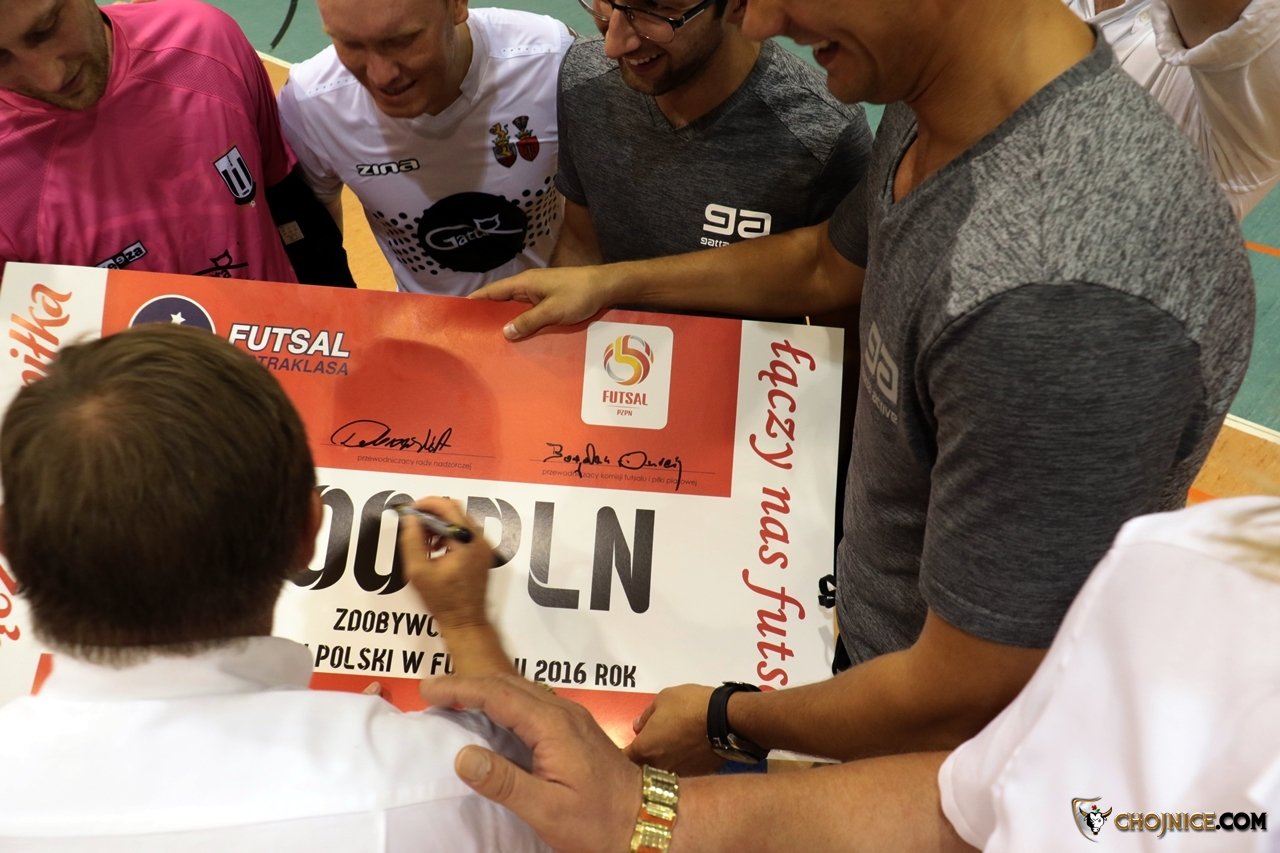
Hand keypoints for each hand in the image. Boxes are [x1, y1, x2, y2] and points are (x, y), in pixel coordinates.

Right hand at [397, 496, 491, 631]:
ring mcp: (484, 547)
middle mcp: (480, 540)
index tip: (411, 510)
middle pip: (455, 511)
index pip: (448, 507)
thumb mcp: (419, 571)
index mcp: (466, 540)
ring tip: (423, 541)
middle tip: (414, 525)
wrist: (465, 621)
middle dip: (432, 514)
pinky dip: (449, 534)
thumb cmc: (443, 601)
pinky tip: (435, 549)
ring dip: (440, 525)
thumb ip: (412, 541)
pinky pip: (466, 533)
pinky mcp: (484, 554)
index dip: (426, 504)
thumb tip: (410, 519)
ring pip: (460, 521)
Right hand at [422, 674, 642, 852]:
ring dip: (484, 689)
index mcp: (552, 725)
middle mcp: (562, 712)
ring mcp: (570, 717)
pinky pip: (531, 702)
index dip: (459, 688)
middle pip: (506, 683)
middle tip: (432, 693)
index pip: (496, 694)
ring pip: (520, 689)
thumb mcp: (547, 809)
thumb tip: (463, 755)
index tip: (427, 690)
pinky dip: (503, 700)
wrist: (646, 819)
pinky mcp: (574, 728)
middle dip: (466, 683)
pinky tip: (492, 715)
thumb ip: (504, 782)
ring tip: (454, 699)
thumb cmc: (598, 820)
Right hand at [470, 266, 617, 339]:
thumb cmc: (578, 294)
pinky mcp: (548, 302)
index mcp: (524, 283)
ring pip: (515, 309)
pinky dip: (521, 323)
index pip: (492, 292)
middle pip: (501, 302)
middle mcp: (528, 287)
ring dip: (505, 322)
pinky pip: (528, 313)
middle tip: (473, 335)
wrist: (605, 287)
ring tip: (492, 341)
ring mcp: (538, 295)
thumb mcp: (552, 311)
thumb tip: (505, 333)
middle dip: (487, 316)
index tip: (458, 313)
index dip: (475, 302)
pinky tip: (518, 339)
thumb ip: (528, 322)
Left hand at [625, 683, 726, 775]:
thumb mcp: (663, 699)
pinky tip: (686, 755)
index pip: (623, 760)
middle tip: (644, 751)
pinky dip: (680, 766)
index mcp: (645, 749)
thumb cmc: (689, 705)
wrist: (725, 720)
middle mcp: (659, 767)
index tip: (621, 751)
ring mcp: (679, 774)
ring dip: (661, 766)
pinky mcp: (697, 775)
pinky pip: (683, 773)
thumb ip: (646, 716)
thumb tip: (637, 726)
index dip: (619, 755)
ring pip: (663, 774)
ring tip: (668, 752)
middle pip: (641, 770)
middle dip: (639, 763)